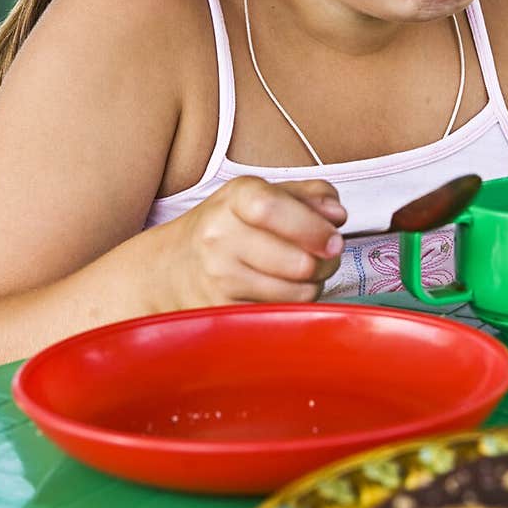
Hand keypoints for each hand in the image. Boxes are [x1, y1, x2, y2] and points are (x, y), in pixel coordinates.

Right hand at [159, 176, 346, 307]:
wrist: (170, 266)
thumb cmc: (228, 225)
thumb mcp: (262, 194)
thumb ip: (309, 194)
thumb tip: (336, 214)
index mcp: (235, 197)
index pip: (272, 208)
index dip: (313, 226)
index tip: (335, 238)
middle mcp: (220, 236)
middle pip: (298, 261)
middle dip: (327, 262)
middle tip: (326, 256)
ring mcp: (219, 277)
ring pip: (297, 292)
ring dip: (313, 284)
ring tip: (303, 272)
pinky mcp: (222, 311)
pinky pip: (281, 313)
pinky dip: (292, 303)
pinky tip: (282, 289)